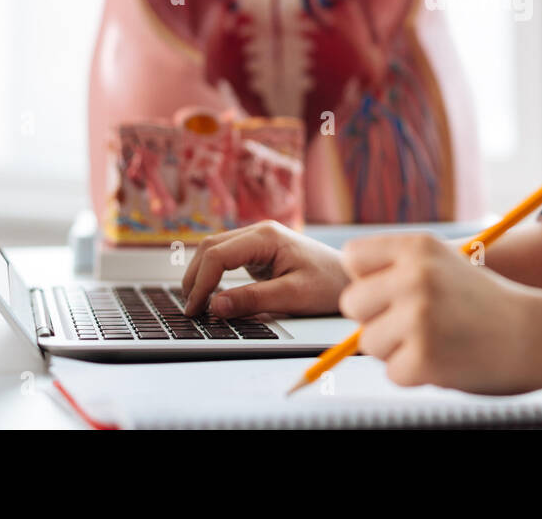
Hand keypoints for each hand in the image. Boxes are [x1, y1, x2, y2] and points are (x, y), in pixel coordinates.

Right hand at [180, 220, 349, 317]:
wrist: (351, 278)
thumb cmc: (329, 284)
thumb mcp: (292, 296)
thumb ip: (253, 300)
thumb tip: (215, 306)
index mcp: (267, 236)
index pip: (218, 254)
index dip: (201, 282)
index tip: (196, 309)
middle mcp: (259, 232)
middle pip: (211, 248)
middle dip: (195, 278)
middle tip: (190, 310)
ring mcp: (258, 240)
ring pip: (215, 252)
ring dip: (202, 276)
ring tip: (196, 305)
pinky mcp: (259, 252)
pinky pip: (227, 259)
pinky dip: (214, 276)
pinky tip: (210, 295)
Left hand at [338, 232, 541, 394]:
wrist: (538, 335)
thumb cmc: (488, 304)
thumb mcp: (445, 265)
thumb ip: (399, 271)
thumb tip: (351, 298)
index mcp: (418, 246)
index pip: (353, 258)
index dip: (367, 280)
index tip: (391, 292)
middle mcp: (415, 276)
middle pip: (353, 303)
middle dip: (376, 318)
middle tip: (416, 323)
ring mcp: (418, 316)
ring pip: (369, 342)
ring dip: (397, 349)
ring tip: (438, 340)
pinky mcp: (423, 357)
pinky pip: (393, 373)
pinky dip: (416, 375)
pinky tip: (447, 360)